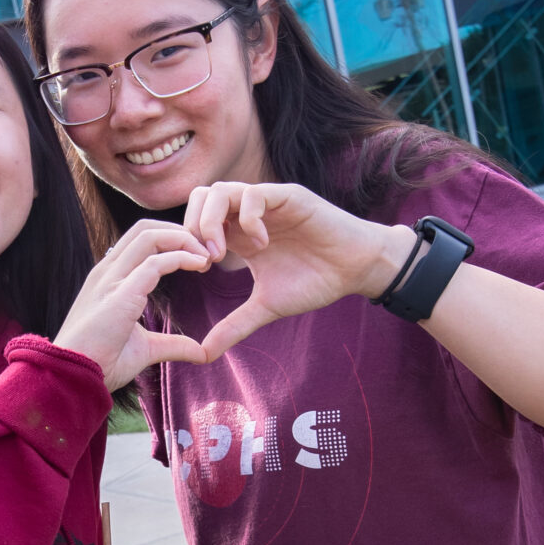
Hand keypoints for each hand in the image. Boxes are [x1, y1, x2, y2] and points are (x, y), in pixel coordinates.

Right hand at [54, 219, 213, 388]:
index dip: (171, 240)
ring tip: (206, 256)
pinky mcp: (120, 294)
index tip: (197, 257)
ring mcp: (111, 280)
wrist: (72, 378)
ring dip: (183, 240)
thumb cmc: (99, 363)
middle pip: (145, 228)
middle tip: (206, 250)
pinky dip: (181, 257)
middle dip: (179, 231)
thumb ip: (172, 345)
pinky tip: (199, 265)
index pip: (139, 240)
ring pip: (149, 236)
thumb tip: (201, 352)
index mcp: (108, 279)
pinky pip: (155, 263)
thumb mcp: (144, 349)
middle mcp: (107, 272)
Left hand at [181, 181, 412, 364]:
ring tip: (225, 252)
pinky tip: (262, 244)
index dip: (188, 242)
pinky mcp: (289, 196)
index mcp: (238, 233)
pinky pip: (255, 193)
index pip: (195, 220)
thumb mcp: (266, 306)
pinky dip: (248, 218)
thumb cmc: (314, 282)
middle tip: (207, 260)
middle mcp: (248, 213)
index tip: (200, 271)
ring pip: (221, 190)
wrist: (355, 270)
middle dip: (193, 228)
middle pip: (200, 198)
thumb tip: (203, 354)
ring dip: (213, 221)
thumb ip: (234, 326)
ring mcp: (267, 202)